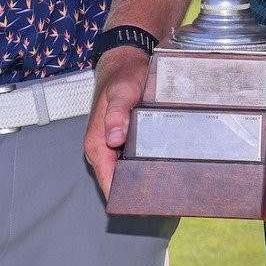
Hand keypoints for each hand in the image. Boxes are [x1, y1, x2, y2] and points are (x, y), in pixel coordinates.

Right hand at [83, 46, 150, 196]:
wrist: (126, 59)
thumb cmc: (123, 74)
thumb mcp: (122, 91)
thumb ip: (117, 113)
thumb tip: (113, 139)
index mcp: (97, 143)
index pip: (108, 182)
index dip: (125, 197)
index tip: (146, 206)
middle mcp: (102, 148)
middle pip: (117, 182)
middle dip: (136, 192)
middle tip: (165, 198)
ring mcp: (112, 145)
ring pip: (124, 172)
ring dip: (141, 180)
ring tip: (168, 188)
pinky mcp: (122, 140)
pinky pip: (130, 160)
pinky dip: (143, 166)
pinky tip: (161, 168)